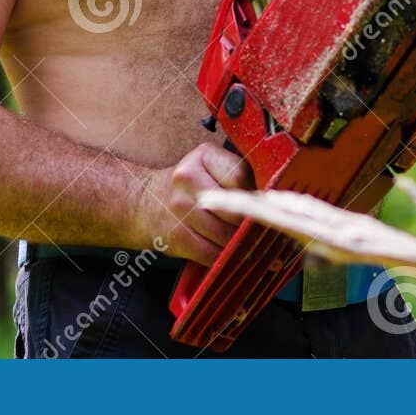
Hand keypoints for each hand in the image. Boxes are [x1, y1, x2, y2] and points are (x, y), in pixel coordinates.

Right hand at [135, 143, 254, 265]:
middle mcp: (188, 178)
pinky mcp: (176, 235)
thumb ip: (236, 175)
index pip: (241, 177)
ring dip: (239, 244)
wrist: (143, 202)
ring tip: (244, 242)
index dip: (255, 195)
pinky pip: (211, 254)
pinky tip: (227, 254)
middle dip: (250, 224)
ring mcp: (180, 208)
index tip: (262, 204)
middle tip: (259, 228)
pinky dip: (224, 258)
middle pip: (235, 210)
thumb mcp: (208, 166)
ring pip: (226, 235)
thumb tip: (272, 198)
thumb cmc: (187, 186)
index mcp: (203, 156)